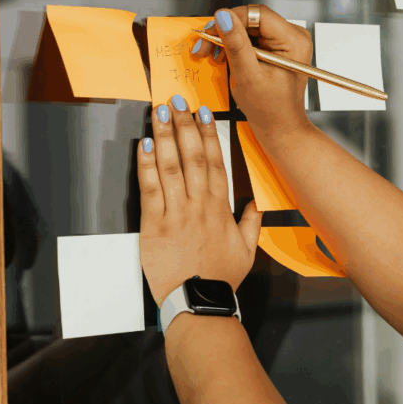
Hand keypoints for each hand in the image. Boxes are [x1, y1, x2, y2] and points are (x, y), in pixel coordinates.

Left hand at [137, 95, 262, 303]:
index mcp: (220, 208)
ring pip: (171, 166)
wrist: (198, 302)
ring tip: (159, 112)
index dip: (208, 134)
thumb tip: (256, 204)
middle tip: (177, 101)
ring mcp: (176, 213)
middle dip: (184, 125)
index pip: (214, 162)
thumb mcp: (247, 251)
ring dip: (165, 136)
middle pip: (192, 156)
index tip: (203, 113)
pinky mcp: (154, 226)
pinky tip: (146, 145)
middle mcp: (199, 205)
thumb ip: (252, 223)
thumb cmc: (221, 279)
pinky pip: (150, 188)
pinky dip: (147, 165)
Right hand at [193, 6, 313, 136]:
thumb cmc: (270, 110)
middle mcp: (293, 37)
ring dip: (226, 39)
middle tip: (204, 45)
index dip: (231, 19)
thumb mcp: (248, 76)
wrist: (280, 127)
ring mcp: (285, 42)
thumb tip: (224, 17)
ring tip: (211, 54)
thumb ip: (236, 44)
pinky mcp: (276, 48)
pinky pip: (251, 37)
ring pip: (248, 27)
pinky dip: (234, 46)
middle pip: (251, 19)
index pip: (257, 14)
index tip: (211, 31)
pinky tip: (223, 56)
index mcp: (293, 41)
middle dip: (225, 32)